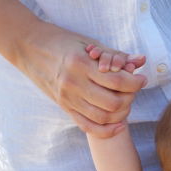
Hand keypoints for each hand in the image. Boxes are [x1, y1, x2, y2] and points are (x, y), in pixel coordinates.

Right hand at [16, 22, 146, 136]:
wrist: (29, 47)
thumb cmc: (61, 41)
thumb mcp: (88, 43)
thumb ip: (114, 55)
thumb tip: (140, 60)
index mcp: (80, 64)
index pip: (116, 81)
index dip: (134, 82)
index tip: (142, 79)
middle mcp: (73, 84)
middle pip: (112, 103)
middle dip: (129, 98)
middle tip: (134, 91)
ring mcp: (68, 99)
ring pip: (103, 117)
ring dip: (120, 114)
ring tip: (126, 103)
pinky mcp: (65, 108)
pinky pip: (89, 127)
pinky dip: (106, 130)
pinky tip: (118, 124)